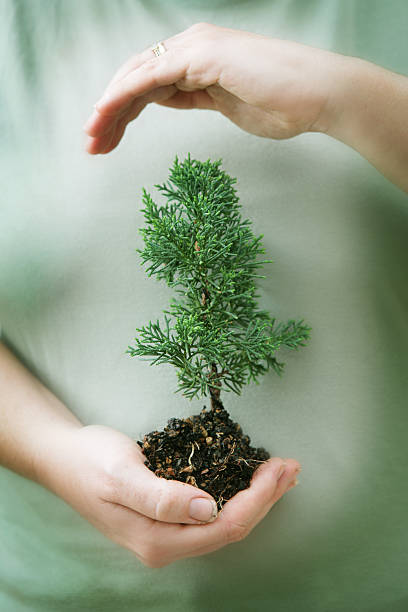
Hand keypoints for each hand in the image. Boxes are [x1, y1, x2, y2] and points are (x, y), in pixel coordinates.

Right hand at [46, 424, 299, 567]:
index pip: (224, 527)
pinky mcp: (167, 517)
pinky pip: (212, 511)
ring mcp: (167, 533)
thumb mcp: (121, 474)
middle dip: (265, 498)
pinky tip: (250, 478)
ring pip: (224, 521)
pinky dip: (236, 492)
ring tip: (281, 471)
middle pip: (231, 527)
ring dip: (256, 496)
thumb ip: (161, 497)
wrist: (63, 458)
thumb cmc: (89, 461)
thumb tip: (208, 508)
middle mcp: (167, 544)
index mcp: (158, 540)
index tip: (278, 468)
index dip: (258, 501)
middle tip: (290, 466)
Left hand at [83, 22, 339, 153]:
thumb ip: (196, 96)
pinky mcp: (202, 56)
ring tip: (92, 138)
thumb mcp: (227, 105)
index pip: (148, 85)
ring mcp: (196, 49)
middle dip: (109, 113)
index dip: (123, 112)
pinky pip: (150, 76)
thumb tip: (168, 97)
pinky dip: (123, 95)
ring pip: (136, 77)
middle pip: (135, 79)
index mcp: (198, 60)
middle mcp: (192, 48)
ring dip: (109, 108)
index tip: (108, 141)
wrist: (319, 96)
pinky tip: (104, 114)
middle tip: (91, 145)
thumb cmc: (284, 104)